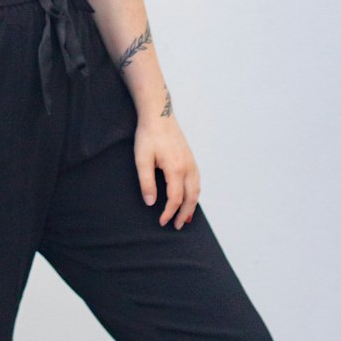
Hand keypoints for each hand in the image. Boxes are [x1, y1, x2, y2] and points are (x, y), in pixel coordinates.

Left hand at [133, 113, 200, 229]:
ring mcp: (191, 161)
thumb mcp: (142, 158)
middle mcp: (187, 166)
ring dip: (192, 205)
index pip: (175, 198)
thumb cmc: (148, 135)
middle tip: (176, 226)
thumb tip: (151, 202)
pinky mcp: (190, 157)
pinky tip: (189, 197)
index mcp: (175, 168)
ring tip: (185, 217)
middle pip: (190, 197)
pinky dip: (195, 193)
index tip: (161, 221)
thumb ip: (146, 182)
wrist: (158, 113)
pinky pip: (197, 180)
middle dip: (184, 214)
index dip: (169, 212)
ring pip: (197, 189)